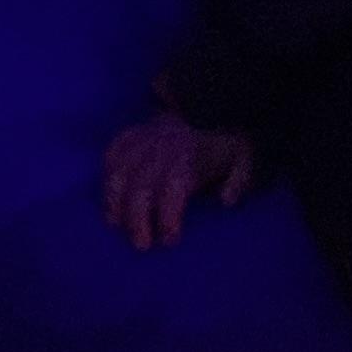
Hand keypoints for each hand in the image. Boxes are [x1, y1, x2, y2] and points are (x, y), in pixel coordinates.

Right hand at [102, 111, 256, 249]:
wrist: (210, 106)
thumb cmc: (224, 143)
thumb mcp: (243, 158)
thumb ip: (239, 179)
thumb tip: (226, 201)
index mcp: (190, 152)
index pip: (173, 185)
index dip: (168, 214)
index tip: (170, 240)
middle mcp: (162, 144)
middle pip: (140, 184)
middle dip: (137, 218)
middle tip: (142, 245)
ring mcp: (143, 138)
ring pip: (119, 170)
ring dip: (114, 201)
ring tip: (116, 225)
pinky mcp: (130, 134)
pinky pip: (112, 154)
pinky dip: (107, 177)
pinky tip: (110, 200)